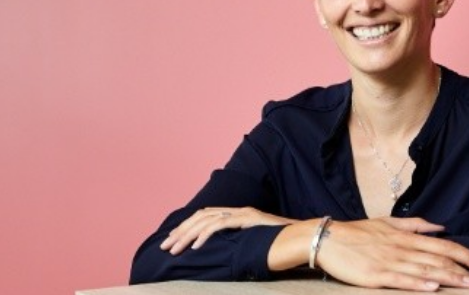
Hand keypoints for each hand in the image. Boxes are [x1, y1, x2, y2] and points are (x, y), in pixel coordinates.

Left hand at [160, 206, 297, 254]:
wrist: (303, 235)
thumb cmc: (282, 242)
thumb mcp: (256, 243)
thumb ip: (241, 245)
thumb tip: (226, 256)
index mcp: (238, 214)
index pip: (205, 216)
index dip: (187, 228)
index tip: (173, 242)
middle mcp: (238, 210)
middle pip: (200, 216)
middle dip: (180, 231)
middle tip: (165, 247)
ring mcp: (243, 213)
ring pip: (206, 220)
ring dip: (187, 234)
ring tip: (174, 249)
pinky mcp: (248, 219)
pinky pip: (221, 225)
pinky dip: (205, 234)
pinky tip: (196, 246)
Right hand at [316, 217, 468, 291]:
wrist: (327, 239)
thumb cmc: (357, 232)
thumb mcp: (388, 222)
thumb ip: (415, 224)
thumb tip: (439, 226)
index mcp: (406, 236)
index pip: (443, 245)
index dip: (466, 253)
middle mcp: (402, 247)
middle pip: (439, 257)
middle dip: (465, 268)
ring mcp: (389, 261)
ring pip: (425, 269)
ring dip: (449, 277)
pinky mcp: (375, 275)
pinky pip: (401, 279)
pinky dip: (418, 283)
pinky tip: (432, 287)